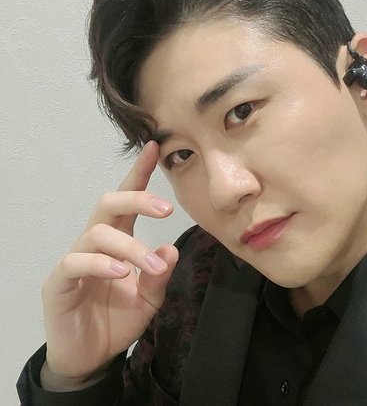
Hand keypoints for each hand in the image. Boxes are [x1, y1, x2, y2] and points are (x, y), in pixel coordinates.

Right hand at [41, 141, 178, 387]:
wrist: (91, 356)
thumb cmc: (117, 319)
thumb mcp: (149, 298)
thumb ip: (160, 273)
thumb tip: (171, 248)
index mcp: (118, 240)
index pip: (127, 200)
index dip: (138, 174)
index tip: (154, 148)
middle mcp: (96, 242)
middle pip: (108, 204)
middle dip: (137, 199)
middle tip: (166, 209)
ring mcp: (75, 259)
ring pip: (98, 233)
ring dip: (131, 247)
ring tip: (152, 268)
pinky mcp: (59, 282)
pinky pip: (76, 262)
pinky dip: (101, 264)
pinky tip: (121, 272)